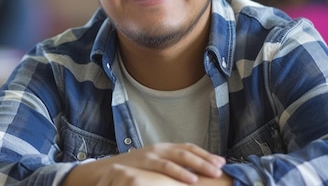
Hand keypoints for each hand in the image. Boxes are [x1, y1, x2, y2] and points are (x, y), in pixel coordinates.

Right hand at [64, 143, 225, 184]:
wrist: (104, 171)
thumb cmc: (131, 172)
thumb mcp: (152, 168)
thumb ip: (168, 168)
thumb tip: (190, 176)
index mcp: (163, 149)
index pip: (188, 148)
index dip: (205, 154)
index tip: (222, 162)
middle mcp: (159, 148)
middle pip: (187, 150)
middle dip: (206, 159)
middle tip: (222, 168)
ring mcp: (151, 154)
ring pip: (179, 156)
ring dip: (198, 164)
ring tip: (212, 173)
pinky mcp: (144, 162)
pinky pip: (165, 166)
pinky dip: (179, 172)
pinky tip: (191, 179)